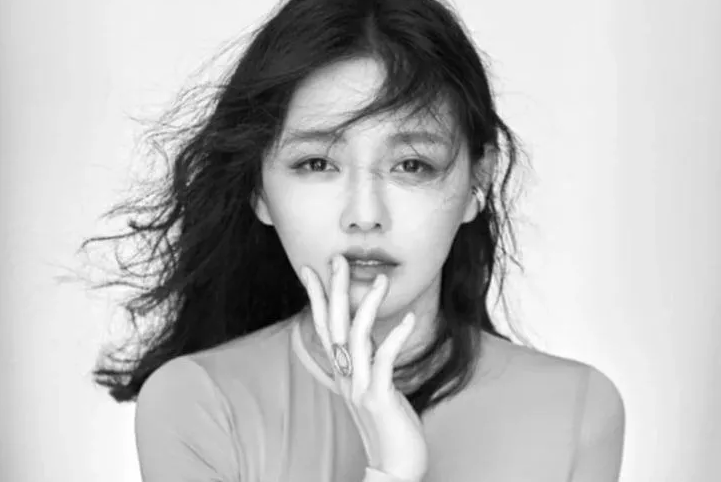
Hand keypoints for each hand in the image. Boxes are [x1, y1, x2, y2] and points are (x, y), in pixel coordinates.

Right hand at [300, 254, 428, 481]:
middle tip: (337, 259)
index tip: (311, 269)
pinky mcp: (378, 399)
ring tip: (379, 279)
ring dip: (367, 306)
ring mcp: (360, 387)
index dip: (316, 298)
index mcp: (343, 371)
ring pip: (357, 338)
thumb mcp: (373, 387)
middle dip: (335, 290)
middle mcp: (346, 376)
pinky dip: (396, 337)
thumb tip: (368, 334)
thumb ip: (367, 360)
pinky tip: (409, 320)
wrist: (393, 467)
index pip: (323, 327)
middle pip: (334, 325)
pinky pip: (384, 361)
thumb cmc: (389, 426)